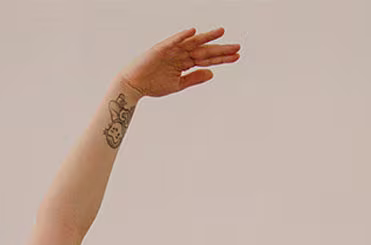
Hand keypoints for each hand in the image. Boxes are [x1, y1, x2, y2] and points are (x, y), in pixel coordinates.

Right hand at [117, 27, 239, 99]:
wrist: (133, 85)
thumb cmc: (153, 85)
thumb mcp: (178, 84)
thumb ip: (194, 78)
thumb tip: (212, 74)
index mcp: (185, 63)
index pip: (207, 60)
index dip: (221, 59)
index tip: (237, 57)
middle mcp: (181, 54)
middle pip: (204, 51)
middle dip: (220, 49)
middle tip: (237, 47)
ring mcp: (172, 50)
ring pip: (192, 43)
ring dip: (206, 37)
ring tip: (221, 32)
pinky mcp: (161, 49)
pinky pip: (174, 41)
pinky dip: (182, 36)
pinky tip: (193, 32)